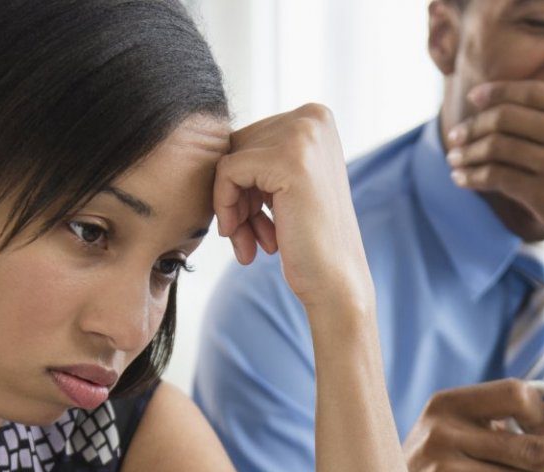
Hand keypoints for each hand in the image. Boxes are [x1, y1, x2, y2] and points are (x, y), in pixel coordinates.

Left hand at [213, 104, 373, 312]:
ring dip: (231, 206)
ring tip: (248, 242)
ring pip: (229, 159)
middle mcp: (313, 117)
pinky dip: (226, 208)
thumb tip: (208, 136)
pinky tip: (246, 242)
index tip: (251, 220)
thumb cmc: (307, 238)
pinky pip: (228, 171)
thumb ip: (260, 154)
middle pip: (238, 145)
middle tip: (247, 235)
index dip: (242, 182)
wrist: (335, 280)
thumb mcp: (284, 183)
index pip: (250, 137)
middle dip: (236, 194)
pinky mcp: (288, 159)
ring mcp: (303, 135)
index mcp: (316, 117)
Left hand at [445, 77, 543, 325]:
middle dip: (476, 123)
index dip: (498, 93)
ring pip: (498, 145)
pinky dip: (474, 176)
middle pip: (509, 115)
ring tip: (455, 158)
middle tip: (458, 133)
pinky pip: (497, 176)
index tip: (477, 99)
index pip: (534, 92)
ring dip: (468, 151)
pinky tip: (463, 181)